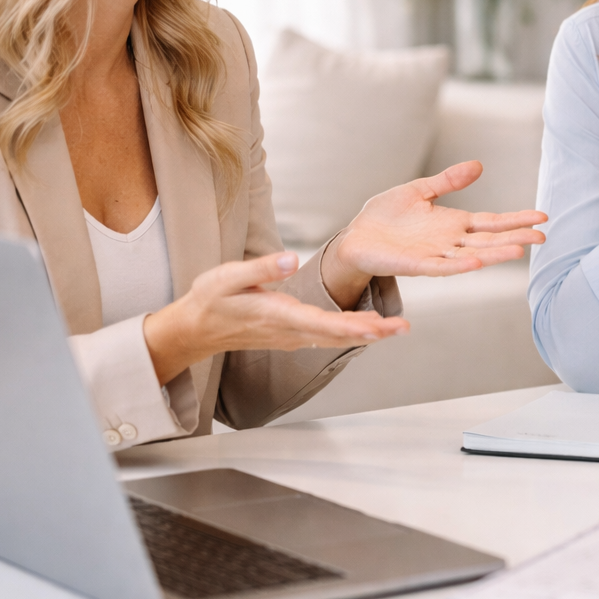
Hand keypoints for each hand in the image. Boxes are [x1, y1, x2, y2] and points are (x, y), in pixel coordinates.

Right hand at [143, 252, 408, 384]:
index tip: (378, 326)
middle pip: (338, 336)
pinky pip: (327, 337)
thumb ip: (262, 269)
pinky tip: (369, 327)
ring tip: (395, 328)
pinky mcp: (292, 334)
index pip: (323, 324)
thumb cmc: (211, 299)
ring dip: (366, 334)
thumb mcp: (229, 277)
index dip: (352, 326)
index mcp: (279, 315)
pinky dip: (350, 333)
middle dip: (372, 333)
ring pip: (335, 339)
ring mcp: (292, 336)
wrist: (197, 328)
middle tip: (402, 328)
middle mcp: (291, 331)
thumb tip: (290, 259)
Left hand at [321, 160, 547, 300]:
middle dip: (516, 237)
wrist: (355, 237)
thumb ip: (448, 181)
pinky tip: (477, 262)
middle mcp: (450, 241)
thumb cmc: (385, 217)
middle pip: (490, 240)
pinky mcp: (415, 265)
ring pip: (472, 254)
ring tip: (519, 249)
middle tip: (543, 237)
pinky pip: (441, 266)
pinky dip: (459, 264)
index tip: (542, 217)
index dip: (516, 219)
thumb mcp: (419, 191)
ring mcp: (435, 255)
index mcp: (453, 224)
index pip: (492, 222)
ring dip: (495, 253)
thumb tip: (478, 166)